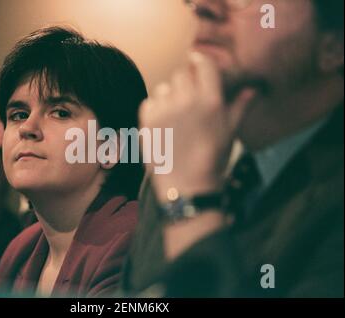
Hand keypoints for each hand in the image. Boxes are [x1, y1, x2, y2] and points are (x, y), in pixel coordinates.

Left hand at [139, 52, 255, 202]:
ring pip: (164, 87)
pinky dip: (155, 108)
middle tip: (189, 97)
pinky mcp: (147, 121)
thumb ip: (240, 106)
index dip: (200, 61)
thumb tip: (253, 89)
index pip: (203, 64)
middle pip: (181, 73)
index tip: (198, 63)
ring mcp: (164, 111)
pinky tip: (163, 121)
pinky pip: (149, 102)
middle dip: (186, 81)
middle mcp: (186, 101)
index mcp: (210, 101)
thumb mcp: (231, 132)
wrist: (187, 185)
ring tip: (176, 113)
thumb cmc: (213, 159)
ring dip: (170, 95)